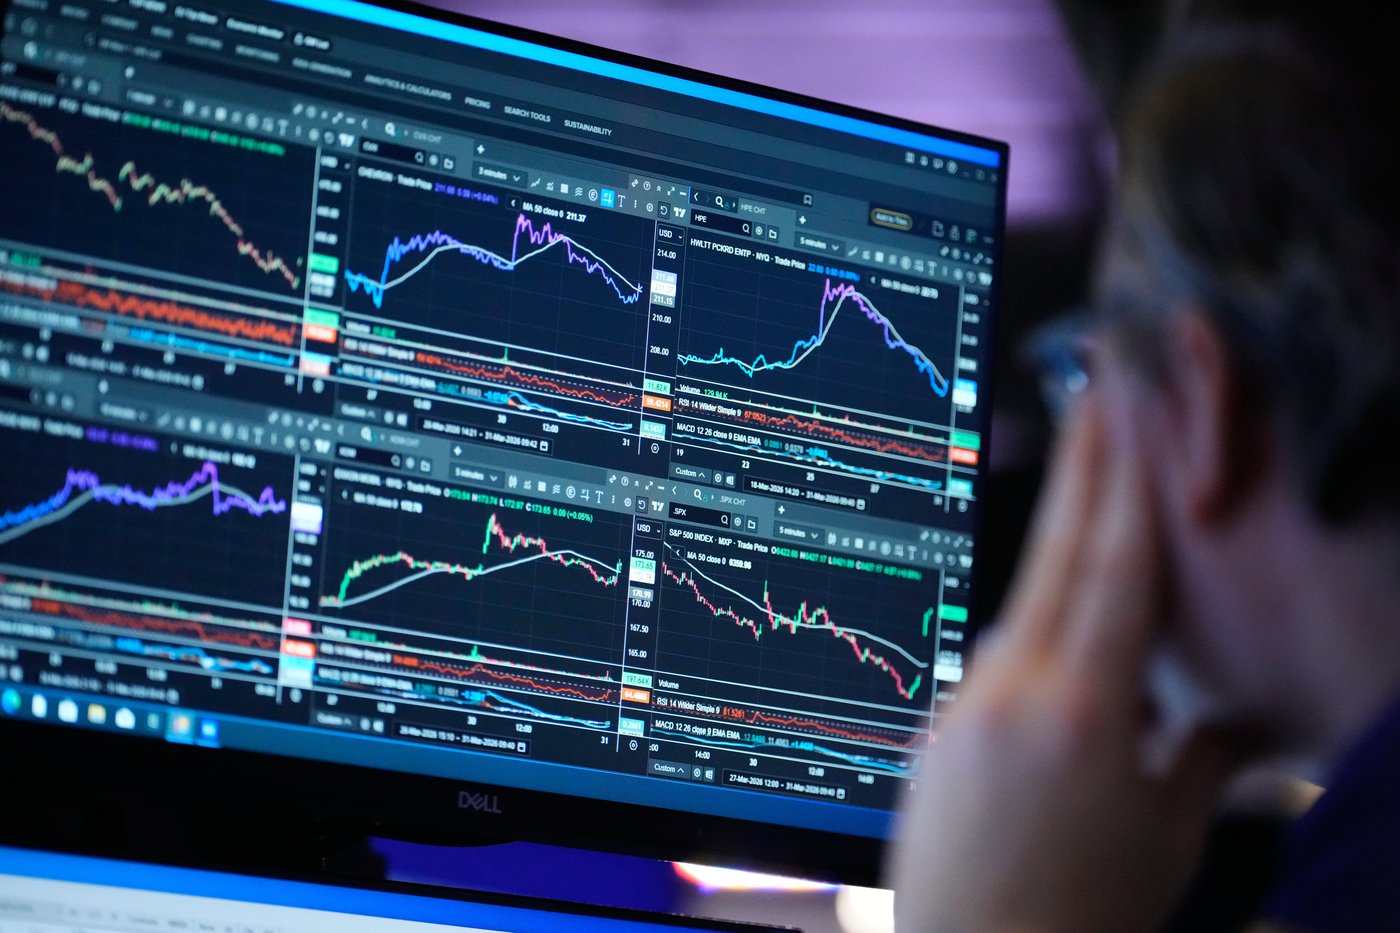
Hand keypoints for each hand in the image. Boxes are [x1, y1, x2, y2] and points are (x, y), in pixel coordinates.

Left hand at [886, 388, 1243, 932]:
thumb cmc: (1085, 913)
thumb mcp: (1168, 833)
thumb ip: (1194, 752)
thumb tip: (1205, 710)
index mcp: (1080, 705)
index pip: (1111, 569)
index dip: (1124, 483)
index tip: (1126, 412)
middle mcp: (1009, 689)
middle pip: (1053, 556)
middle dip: (1080, 468)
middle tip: (1092, 391)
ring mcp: (961, 705)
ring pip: (1023, 609)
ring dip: (1060, 557)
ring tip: (1091, 495)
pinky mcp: (935, 730)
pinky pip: (994, 663)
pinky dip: (1034, 639)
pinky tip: (1062, 650)